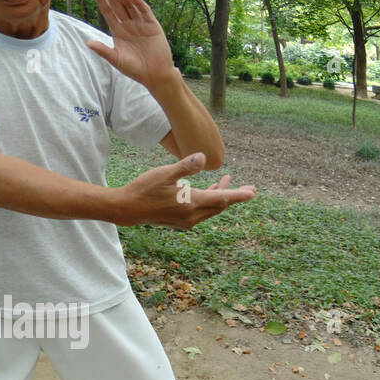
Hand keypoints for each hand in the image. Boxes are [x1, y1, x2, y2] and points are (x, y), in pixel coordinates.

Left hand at [86, 0, 175, 87]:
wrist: (155, 75)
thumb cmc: (135, 69)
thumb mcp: (116, 59)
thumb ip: (103, 50)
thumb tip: (87, 42)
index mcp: (118, 31)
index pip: (108, 11)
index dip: (101, 0)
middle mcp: (129, 24)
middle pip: (117, 4)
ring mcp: (140, 23)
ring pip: (129, 4)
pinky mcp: (152, 25)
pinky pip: (143, 11)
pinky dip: (137, 2)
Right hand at [118, 151, 256, 228]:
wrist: (127, 209)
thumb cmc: (144, 189)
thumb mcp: (164, 173)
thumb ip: (186, 166)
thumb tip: (203, 157)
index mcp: (191, 203)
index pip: (221, 199)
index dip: (238, 195)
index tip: (253, 192)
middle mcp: (192, 215)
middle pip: (220, 206)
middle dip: (233, 195)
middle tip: (249, 189)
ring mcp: (186, 221)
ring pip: (211, 209)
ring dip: (220, 196)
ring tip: (226, 182)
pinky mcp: (179, 221)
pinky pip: (202, 212)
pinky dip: (209, 201)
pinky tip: (207, 190)